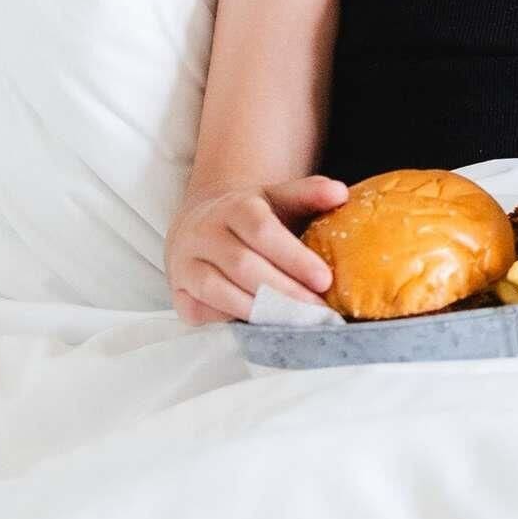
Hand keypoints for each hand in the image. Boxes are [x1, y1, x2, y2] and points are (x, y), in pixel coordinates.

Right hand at [166, 175, 346, 323]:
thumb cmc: (252, 218)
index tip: (324, 279)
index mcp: (234, 207)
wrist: (202, 224)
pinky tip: (258, 325)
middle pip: (243, 266)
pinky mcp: (177, 293)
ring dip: (259, 310)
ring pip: (218, 291)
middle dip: (284, 291)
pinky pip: (198, 311)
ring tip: (294, 321)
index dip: (294, 258)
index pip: (262, 231)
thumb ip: (309, 194)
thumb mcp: (280, 198)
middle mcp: (204, 234)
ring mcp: (185, 265)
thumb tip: (340, 194)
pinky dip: (227, 320)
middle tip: (317, 310)